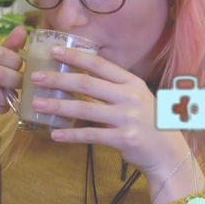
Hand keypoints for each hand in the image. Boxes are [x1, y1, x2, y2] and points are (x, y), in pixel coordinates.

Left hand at [30, 46, 204, 187]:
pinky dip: (71, 135)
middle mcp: (130, 96)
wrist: (168, 152)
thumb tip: (80, 77)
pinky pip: (91, 135)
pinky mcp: (124, 139)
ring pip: (85, 109)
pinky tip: (55, 134)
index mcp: (132, 82)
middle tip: (36, 78)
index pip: (99, 64)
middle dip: (58, 79)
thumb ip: (113, 88)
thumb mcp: (136, 98)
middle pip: (87, 83)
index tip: (54, 51)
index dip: (75, 56)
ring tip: (37, 105)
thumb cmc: (148, 123)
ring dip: (58, 106)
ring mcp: (128, 118)